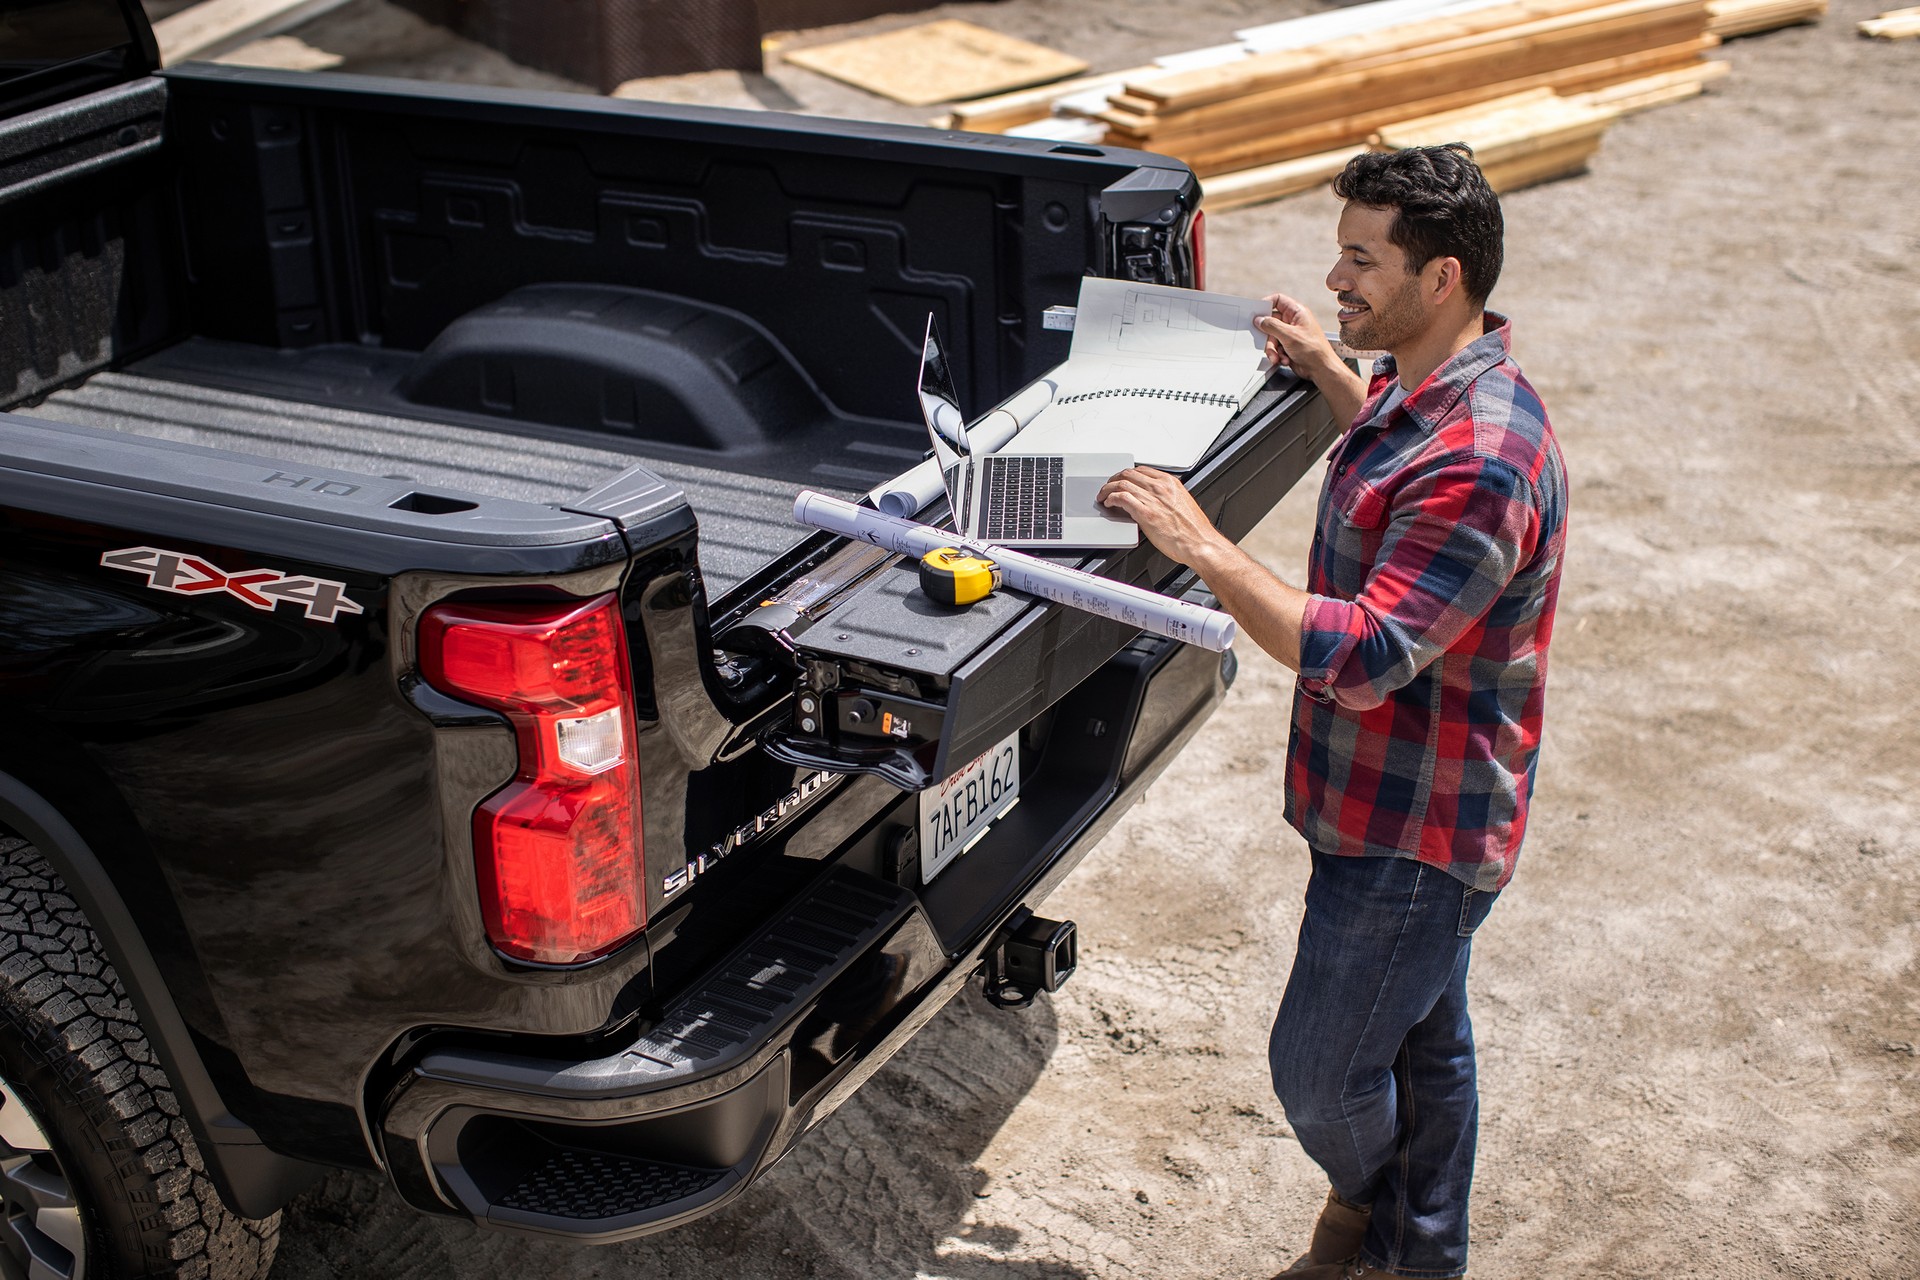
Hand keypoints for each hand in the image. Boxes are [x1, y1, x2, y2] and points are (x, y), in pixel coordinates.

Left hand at [1097, 467, 1226, 567]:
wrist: (1200, 543)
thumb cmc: (1193, 530)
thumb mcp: (1181, 504)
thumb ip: (1166, 498)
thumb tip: (1153, 500)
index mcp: (1170, 483)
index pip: (1142, 470)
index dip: (1127, 474)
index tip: (1121, 480)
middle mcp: (1160, 487)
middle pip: (1129, 473)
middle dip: (1114, 479)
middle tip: (1108, 486)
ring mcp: (1152, 499)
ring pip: (1122, 483)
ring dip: (1108, 489)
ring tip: (1103, 496)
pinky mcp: (1145, 513)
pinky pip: (1121, 498)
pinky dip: (1111, 498)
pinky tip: (1109, 503)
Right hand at [1255, 292, 1336, 380]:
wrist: (1321, 369)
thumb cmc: (1314, 350)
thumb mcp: (1289, 335)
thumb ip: (1271, 326)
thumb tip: (1260, 320)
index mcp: (1297, 312)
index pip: (1278, 300)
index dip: (1266, 304)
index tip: (1257, 313)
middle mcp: (1293, 321)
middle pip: (1271, 323)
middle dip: (1269, 337)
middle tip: (1270, 343)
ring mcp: (1290, 334)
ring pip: (1271, 338)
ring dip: (1273, 349)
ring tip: (1278, 356)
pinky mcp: (1288, 346)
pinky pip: (1275, 347)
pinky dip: (1277, 355)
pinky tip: (1284, 359)